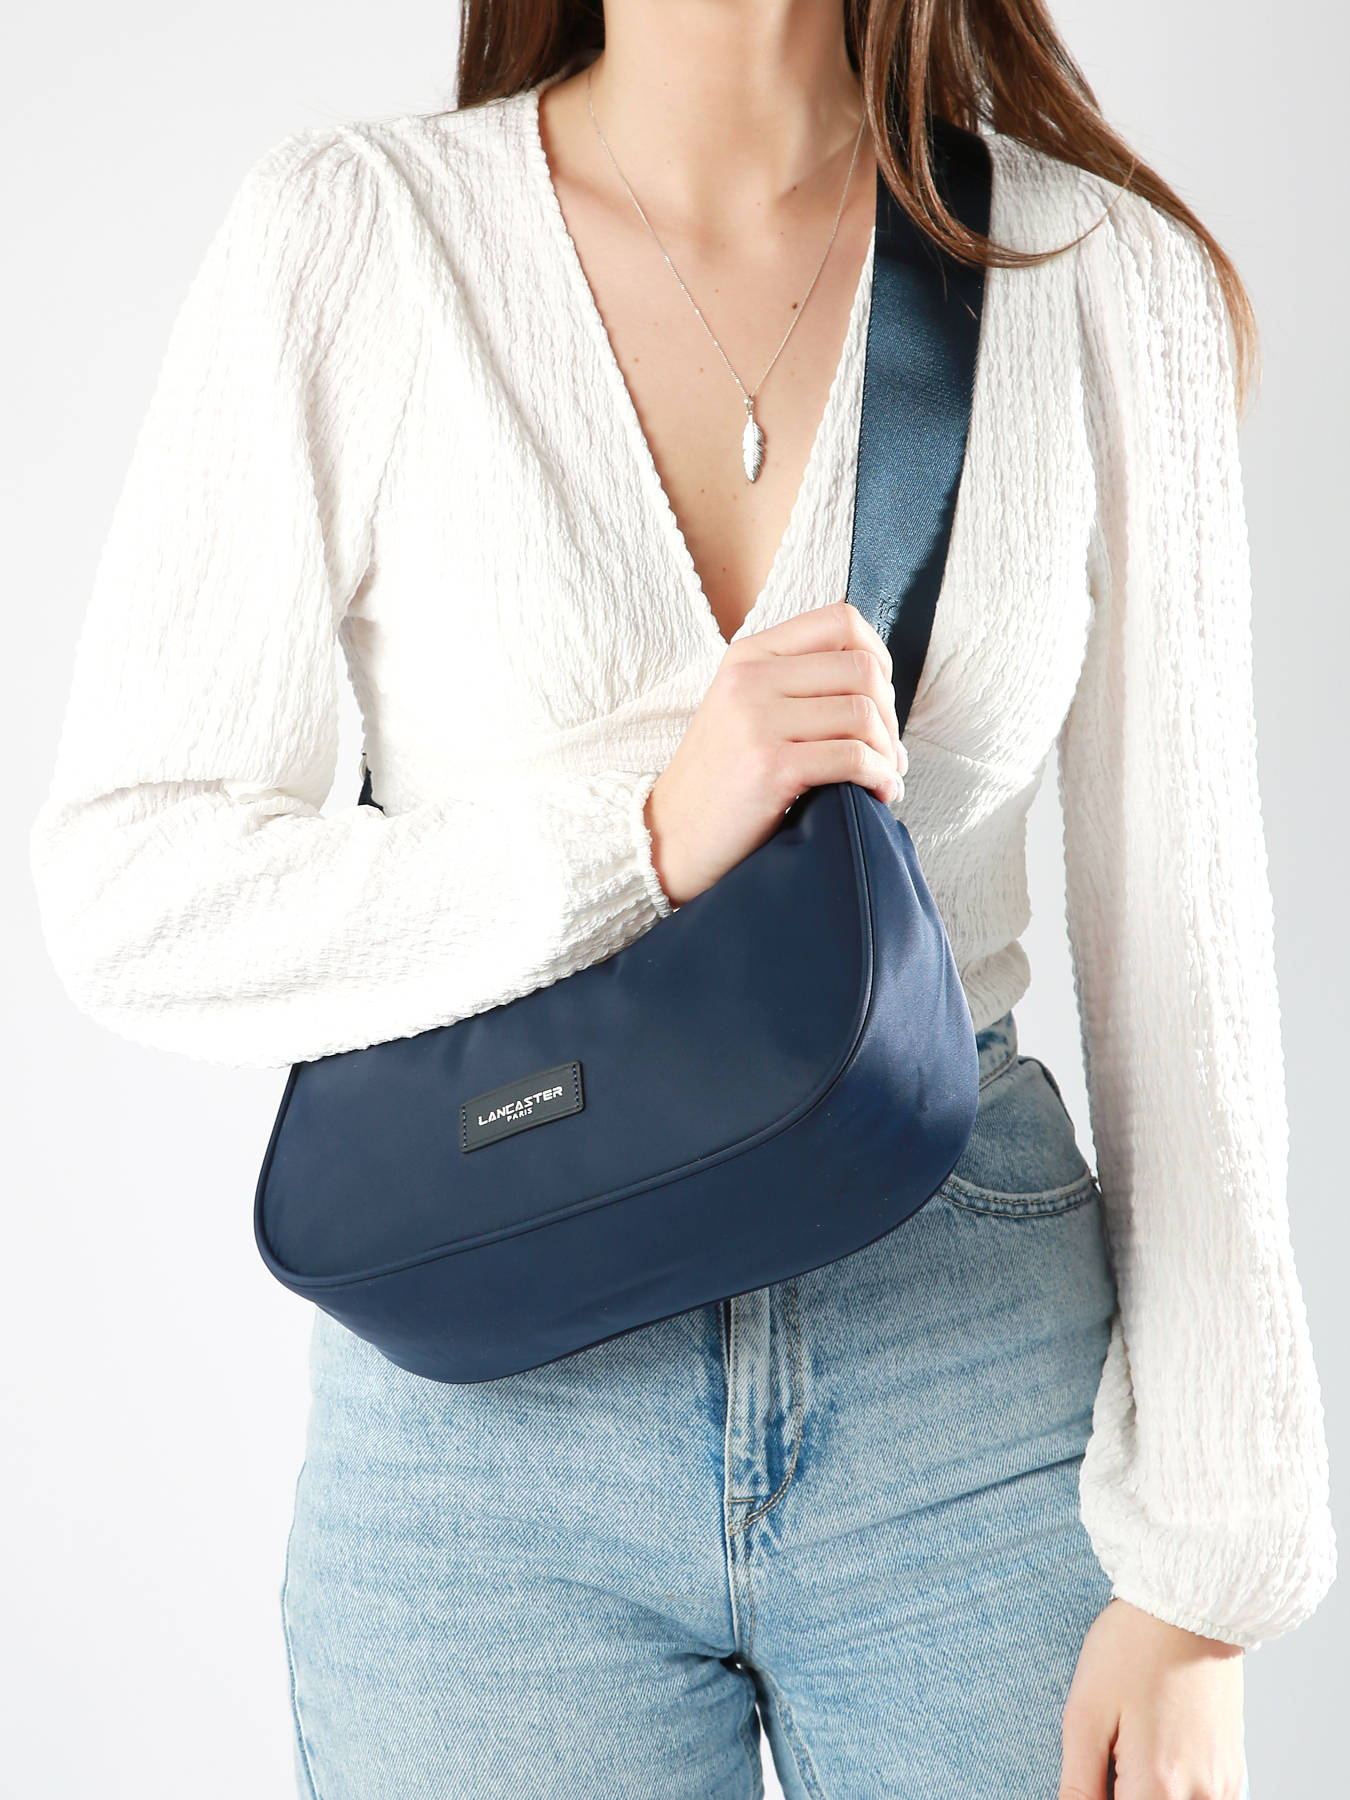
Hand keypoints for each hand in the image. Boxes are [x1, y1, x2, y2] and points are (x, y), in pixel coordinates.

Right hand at [643, 597, 905, 908]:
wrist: (670, 837)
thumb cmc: (721, 779)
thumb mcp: (745, 709)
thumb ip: (796, 683)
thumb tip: (878, 680)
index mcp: (748, 655)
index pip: (840, 621)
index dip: (879, 656)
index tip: (881, 699)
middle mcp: (751, 678)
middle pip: (863, 669)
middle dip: (890, 714)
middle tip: (887, 751)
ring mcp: (757, 721)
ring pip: (864, 713)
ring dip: (888, 752)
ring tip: (885, 776)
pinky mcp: (770, 767)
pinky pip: (853, 758)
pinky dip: (879, 777)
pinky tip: (878, 794)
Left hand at [1060, 1597, 1245, 1798]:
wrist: (1189, 1605)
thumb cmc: (1132, 1649)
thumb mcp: (1085, 1713)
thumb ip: (1079, 1784)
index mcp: (1157, 1787)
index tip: (1094, 1776)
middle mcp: (1200, 1797)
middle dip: (1126, 1792)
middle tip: (1110, 1758)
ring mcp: (1223, 1787)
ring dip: (1152, 1793)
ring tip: (1130, 1753)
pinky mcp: (1234, 1771)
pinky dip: (1179, 1793)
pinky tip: (1158, 1759)